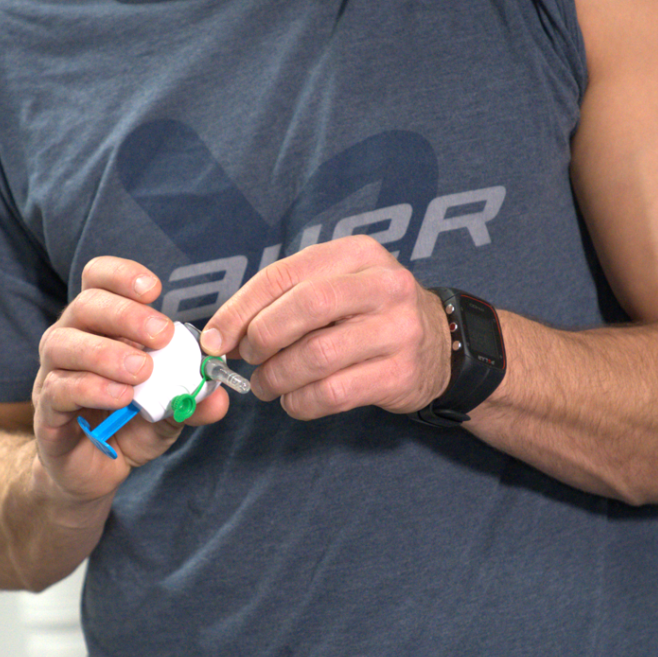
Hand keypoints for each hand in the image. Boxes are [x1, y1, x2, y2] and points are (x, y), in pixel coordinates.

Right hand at [32, 257, 230, 502]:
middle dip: (126, 315)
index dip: (121, 275)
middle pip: (85, 305)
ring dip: (107, 353)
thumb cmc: (127, 426)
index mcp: (99, 326)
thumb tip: (219, 397)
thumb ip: (190, 400)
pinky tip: (121, 397)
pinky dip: (92, 389)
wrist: (94, 472)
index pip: (98, 280)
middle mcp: (70, 340)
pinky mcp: (46, 410)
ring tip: (141, 372)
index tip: (154, 289)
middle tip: (161, 336)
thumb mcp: (168, 412)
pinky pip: (59, 389)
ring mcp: (52, 373)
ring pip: (64, 344)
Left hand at [201, 235, 451, 419]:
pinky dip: (301, 402)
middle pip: (303, 309)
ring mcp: (397, 330)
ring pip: (316, 356)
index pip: (283, 275)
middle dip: (261, 339)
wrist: (441, 344)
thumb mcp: (334, 289)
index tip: (216, 338)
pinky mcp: (400, 373)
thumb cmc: (368, 315)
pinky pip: (334, 393)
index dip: (239, 310)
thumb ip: (280, 303)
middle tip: (248, 359)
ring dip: (277, 377)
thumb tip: (220, 337)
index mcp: (356, 254)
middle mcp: (383, 285)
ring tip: (267, 385)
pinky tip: (294, 400)